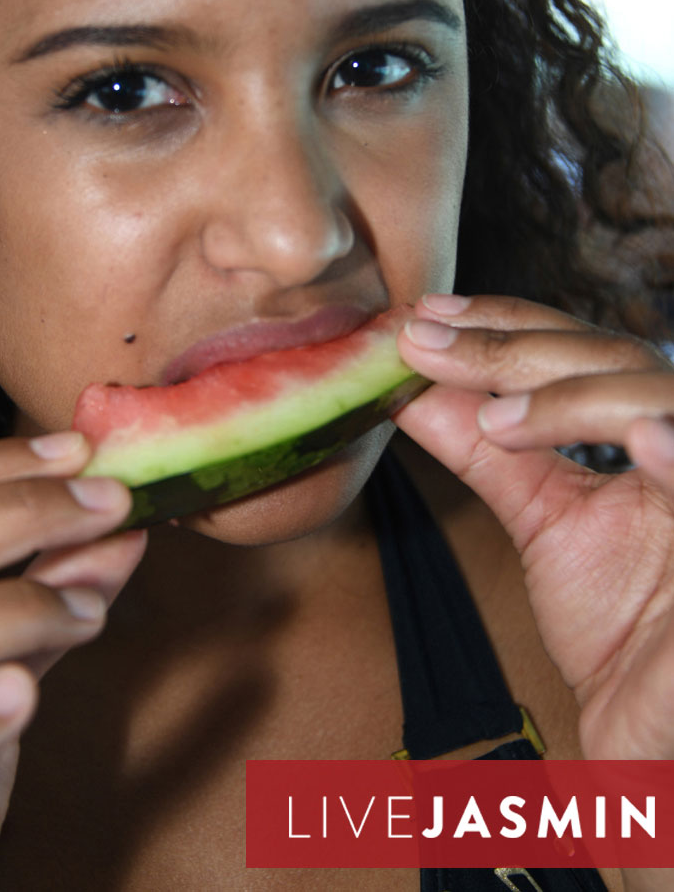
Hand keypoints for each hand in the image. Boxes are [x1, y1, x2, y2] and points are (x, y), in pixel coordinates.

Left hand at [394, 294, 673, 760]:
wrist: (658, 740)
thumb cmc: (623, 629)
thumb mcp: (546, 523)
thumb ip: (489, 455)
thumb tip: (409, 391)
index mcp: (658, 429)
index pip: (585, 349)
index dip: (508, 323)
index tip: (424, 318)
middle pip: (620, 361)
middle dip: (516, 350)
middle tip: (427, 346)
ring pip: (665, 401)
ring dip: (577, 400)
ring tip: (498, 421)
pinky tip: (645, 443)